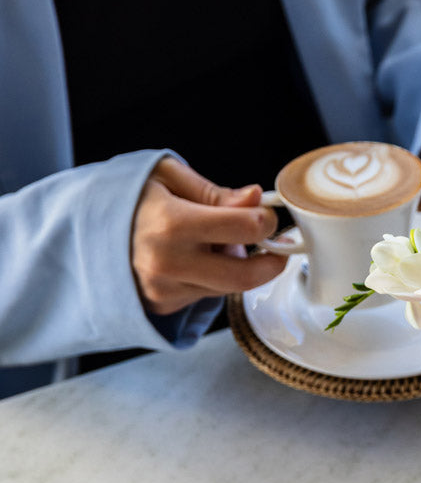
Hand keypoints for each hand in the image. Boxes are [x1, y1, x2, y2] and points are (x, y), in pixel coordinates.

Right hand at [131, 158, 284, 316]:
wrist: (80, 231)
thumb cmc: (127, 197)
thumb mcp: (166, 177)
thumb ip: (215, 193)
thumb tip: (256, 200)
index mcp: (171, 224)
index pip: (245, 228)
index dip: (267, 221)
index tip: (269, 217)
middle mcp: (168, 263)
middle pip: (244, 276)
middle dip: (272, 263)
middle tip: (277, 249)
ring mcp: (164, 290)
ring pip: (226, 287)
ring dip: (236, 267)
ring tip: (218, 243)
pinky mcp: (162, 305)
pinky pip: (204, 294)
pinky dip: (211, 277)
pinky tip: (193, 259)